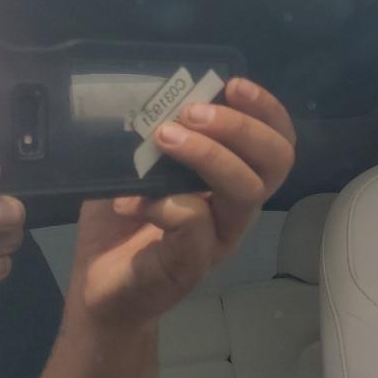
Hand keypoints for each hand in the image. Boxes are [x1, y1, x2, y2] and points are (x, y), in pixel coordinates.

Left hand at [66, 77, 295, 333]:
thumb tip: (145, 86)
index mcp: (234, 179)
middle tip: (192, 113)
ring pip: (245, 190)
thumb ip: (152, 135)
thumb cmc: (122, 223)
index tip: (233, 85)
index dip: (266, 110)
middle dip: (240, 127)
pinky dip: (162, 202)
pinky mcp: (190, 264)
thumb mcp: (138, 167)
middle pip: (275, 161)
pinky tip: (129, 200)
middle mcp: (237, 208)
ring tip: (165, 137)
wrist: (100, 293)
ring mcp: (218, 238)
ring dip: (209, 155)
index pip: (277, 139)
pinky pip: (194, 224)